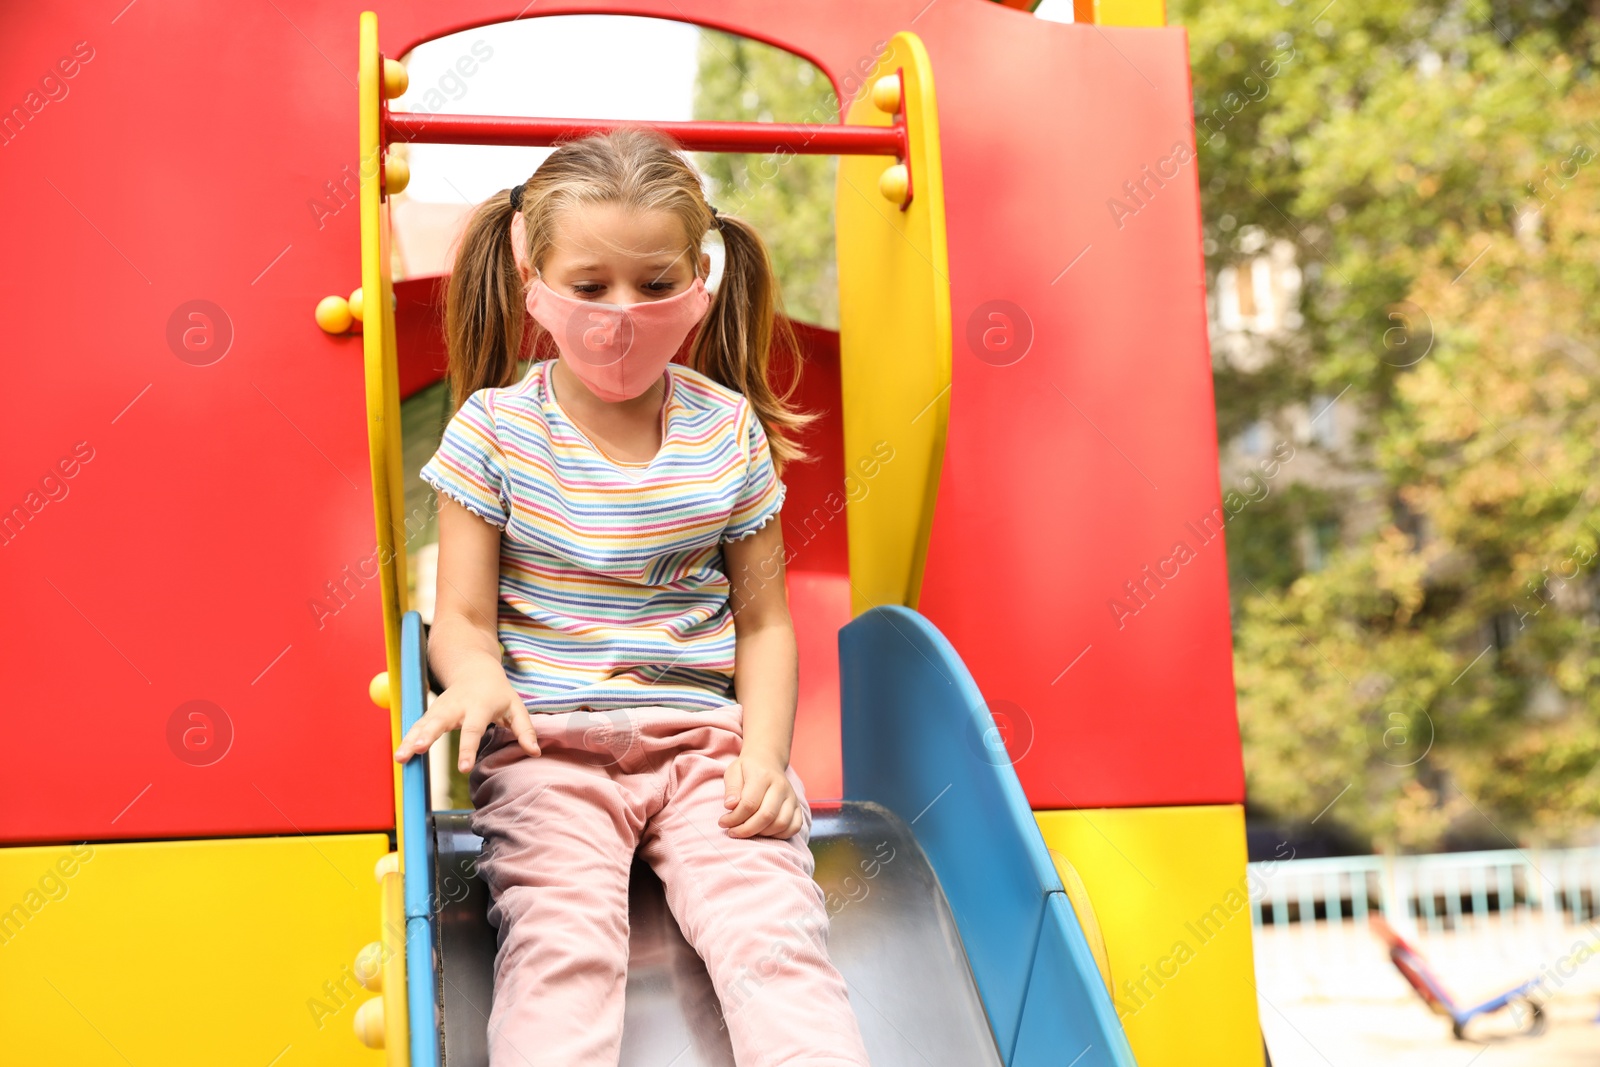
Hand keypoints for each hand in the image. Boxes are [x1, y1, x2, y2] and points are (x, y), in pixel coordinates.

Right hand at [392, 663, 540, 772]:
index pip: (473, 729)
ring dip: (410, 740)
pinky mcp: (430, 713)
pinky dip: (407, 739)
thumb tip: (535, 752)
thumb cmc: (498, 693)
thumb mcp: (516, 707)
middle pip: (439, 722)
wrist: (474, 669)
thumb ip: (524, 730)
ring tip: (400, 758)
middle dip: (427, 736)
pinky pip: (417, 726)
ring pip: (423, 724)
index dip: (467, 748)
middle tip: (417, 750)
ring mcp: (440, 708)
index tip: (464, 768)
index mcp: (479, 706)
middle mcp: (456, 707)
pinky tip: (400, 755)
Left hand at [719, 755, 803, 838]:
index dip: (734, 818)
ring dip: (762, 833)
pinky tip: (765, 832)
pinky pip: (794, 827)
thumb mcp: (733, 772)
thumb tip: (730, 806)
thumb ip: (731, 789)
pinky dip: (780, 835)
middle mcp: (781, 787)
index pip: (749, 804)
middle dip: (746, 829)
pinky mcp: (798, 806)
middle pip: (766, 816)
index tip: (723, 822)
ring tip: (747, 830)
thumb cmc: (748, 769)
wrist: (768, 761)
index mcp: (763, 776)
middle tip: (733, 831)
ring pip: (781, 824)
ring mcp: (792, 797)